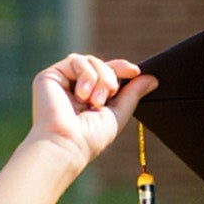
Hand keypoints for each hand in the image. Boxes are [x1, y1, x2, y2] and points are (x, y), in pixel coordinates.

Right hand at [28, 55, 151, 173]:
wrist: (68, 142)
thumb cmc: (92, 136)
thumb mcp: (119, 113)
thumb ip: (132, 94)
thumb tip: (152, 79)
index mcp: (91, 95)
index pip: (108, 73)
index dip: (122, 68)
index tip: (135, 71)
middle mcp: (76, 87)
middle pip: (101, 64)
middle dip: (111, 77)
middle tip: (110, 95)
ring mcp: (63, 80)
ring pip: (90, 60)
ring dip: (100, 78)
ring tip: (95, 100)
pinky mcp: (50, 75)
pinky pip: (76, 60)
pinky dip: (86, 75)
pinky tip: (82, 95)